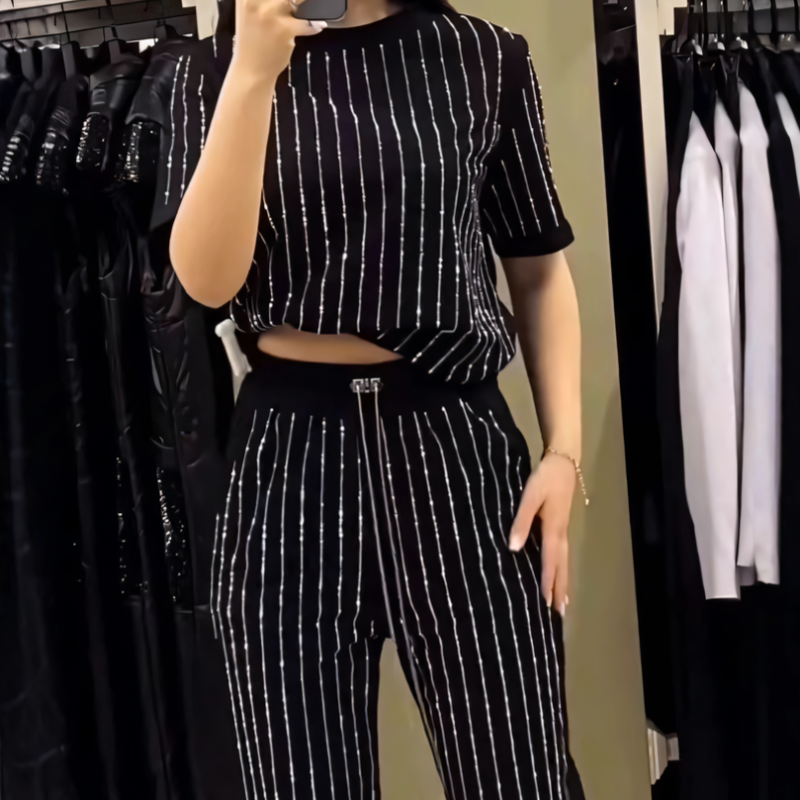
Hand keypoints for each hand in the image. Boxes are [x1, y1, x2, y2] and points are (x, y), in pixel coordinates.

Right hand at [233, 0, 326, 81]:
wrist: (251, 70)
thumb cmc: (253, 40)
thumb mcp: (249, 11)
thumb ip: (263, 0)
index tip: (292, 1)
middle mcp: (255, 1)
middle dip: (298, 0)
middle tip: (301, 4)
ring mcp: (269, 14)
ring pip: (298, 1)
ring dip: (310, 4)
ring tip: (316, 6)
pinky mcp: (283, 30)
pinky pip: (308, 22)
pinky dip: (315, 25)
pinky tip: (319, 25)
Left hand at [508, 452, 575, 616]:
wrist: (563, 461)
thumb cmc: (546, 478)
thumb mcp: (531, 496)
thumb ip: (521, 521)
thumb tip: (514, 548)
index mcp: (553, 530)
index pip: (549, 563)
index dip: (546, 583)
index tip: (545, 605)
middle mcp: (561, 534)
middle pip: (561, 568)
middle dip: (558, 590)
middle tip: (558, 615)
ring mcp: (563, 530)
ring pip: (564, 562)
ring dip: (562, 582)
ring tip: (562, 603)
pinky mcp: (561, 524)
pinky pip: (562, 554)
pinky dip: (561, 569)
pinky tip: (558, 572)